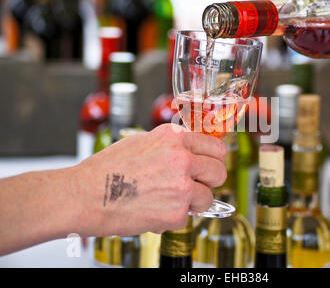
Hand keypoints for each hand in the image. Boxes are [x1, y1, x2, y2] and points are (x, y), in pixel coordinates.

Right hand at [73, 124, 226, 236]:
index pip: (215, 147)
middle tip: (196, 186)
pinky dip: (174, 217)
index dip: (214, 159)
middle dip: (210, 181)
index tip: (211, 165)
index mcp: (174, 138)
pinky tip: (154, 210)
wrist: (84, 195)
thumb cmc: (106, 170)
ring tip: (170, 201)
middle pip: (219, 172)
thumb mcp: (142, 142)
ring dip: (194, 202)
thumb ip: (171, 145)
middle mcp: (182, 158)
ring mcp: (181, 186)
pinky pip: (188, 217)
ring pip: (208, 198)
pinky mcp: (176, 212)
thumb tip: (191, 152)